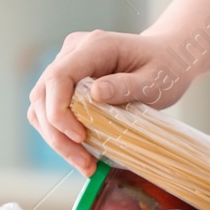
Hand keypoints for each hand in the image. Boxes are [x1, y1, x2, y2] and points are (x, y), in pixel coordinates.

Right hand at [27, 30, 194, 175]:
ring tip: (84, 163)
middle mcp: (74, 51)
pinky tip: (82, 152)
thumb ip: (126, 85)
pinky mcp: (68, 80)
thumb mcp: (155, 80)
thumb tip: (95, 94)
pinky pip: (51, 109)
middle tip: (84, 163)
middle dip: (56, 133)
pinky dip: (61, 133)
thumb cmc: (166, 68)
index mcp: (96, 46)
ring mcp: (68, 64)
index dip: (59, 111)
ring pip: (41, 104)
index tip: (80, 137)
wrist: (168, 57)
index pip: (58, 76)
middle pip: (43, 94)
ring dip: (56, 137)